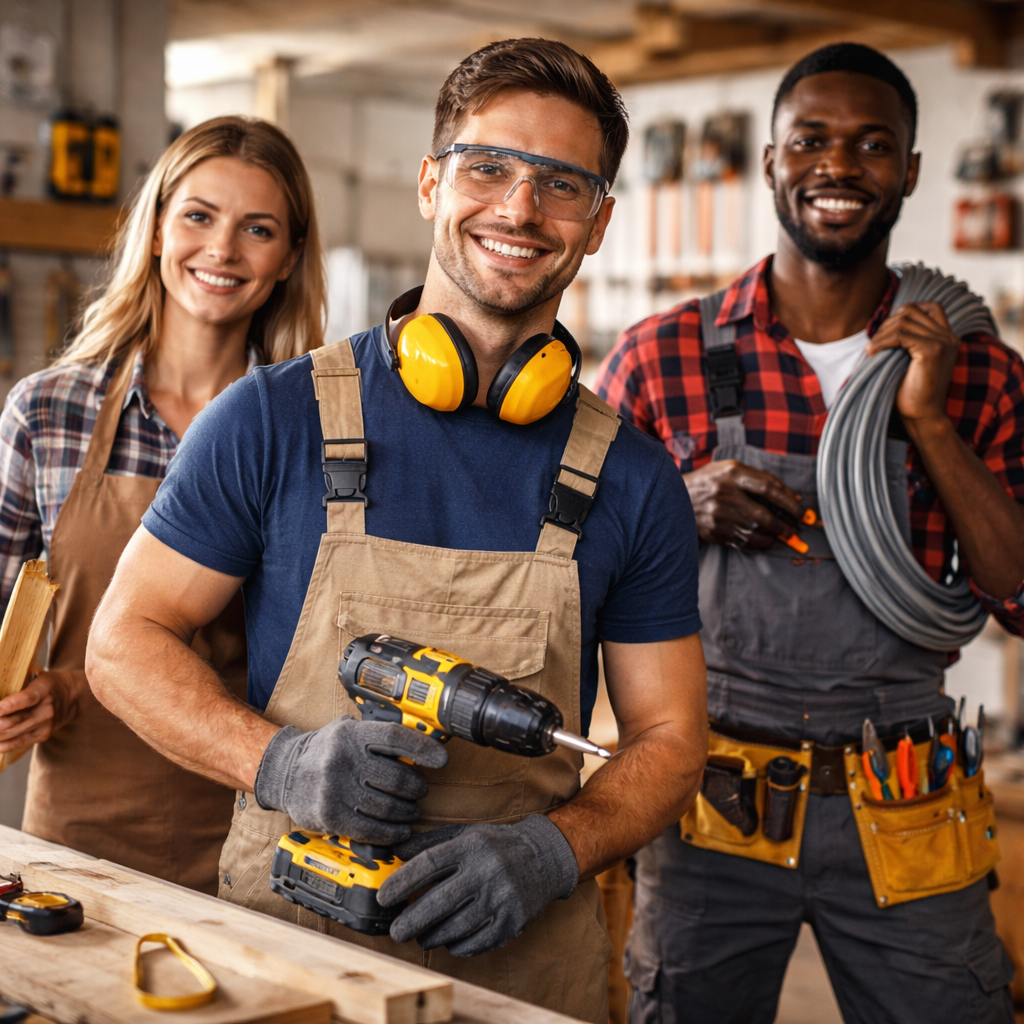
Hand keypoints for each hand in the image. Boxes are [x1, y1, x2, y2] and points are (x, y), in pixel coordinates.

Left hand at [0, 670, 87, 754]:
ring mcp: (45, 725)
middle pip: (14, 721)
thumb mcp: (37, 677)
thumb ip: (17, 686)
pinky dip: (1, 744)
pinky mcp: (43, 735)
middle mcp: (46, 709)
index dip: (8, 705)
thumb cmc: (48, 684)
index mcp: (45, 689)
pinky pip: (18, 743)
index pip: (27, 699)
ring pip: (12, 734)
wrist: (73, 696)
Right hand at [253, 716, 448, 844]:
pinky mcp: (329, 816)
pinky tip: (399, 830)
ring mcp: (334, 789)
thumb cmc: (324, 751)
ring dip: (407, 812)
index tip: (442, 760)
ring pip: (387, 806)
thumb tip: (421, 740)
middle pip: (397, 777)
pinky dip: (391, 832)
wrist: (282, 772)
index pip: (395, 738)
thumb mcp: (345, 731)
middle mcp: (342, 759)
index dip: (423, 749)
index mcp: (351, 735)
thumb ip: (375, 735)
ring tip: (411, 811)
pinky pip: (370, 829)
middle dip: (417, 788)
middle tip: (421, 791)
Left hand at [378, 814, 578, 956]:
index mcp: (472, 846)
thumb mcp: (466, 834)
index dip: (402, 882)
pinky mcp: (512, 922)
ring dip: (432, 936)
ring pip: (455, 927)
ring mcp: (501, 898)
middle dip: (411, 921)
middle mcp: (486, 871)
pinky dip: (457, 945)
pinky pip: (475, 942)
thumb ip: (431, 842)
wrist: (545, 858)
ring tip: (422, 936)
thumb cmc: (496, 846)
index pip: (429, 863)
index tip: (384, 897)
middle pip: (439, 902)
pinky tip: (449, 940)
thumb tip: (395, 852)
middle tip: (396, 931)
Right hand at [682, 459, 803, 549]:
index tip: (802, 511)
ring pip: (756, 531)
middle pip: (764, 515)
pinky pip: (743, 542)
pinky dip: (759, 544)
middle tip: (796, 528)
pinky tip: (766, 541)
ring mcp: (719, 515)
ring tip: (783, 535)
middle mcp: (725, 494)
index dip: (790, 502)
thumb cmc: (709, 480)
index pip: (769, 488)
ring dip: (774, 536)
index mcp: (732, 474)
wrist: (675, 496)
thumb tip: (792, 496)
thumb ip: (760, 479)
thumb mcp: (731, 469)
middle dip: (785, 524)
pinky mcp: (715, 531)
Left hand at [866, 301, 959, 426]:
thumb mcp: (908, 360)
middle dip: (887, 323)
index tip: (887, 330)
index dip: (905, 311)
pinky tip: (871, 352)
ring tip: (871, 349)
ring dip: (881, 333)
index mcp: (947, 338)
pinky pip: (901, 335)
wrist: (922, 417)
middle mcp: (949, 337)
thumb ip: (905, 340)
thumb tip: (879, 323)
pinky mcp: (932, 351)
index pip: (930, 306)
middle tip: (873, 343)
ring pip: (904, 320)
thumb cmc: (910, 393)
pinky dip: (882, 341)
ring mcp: (943, 342)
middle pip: (912, 310)